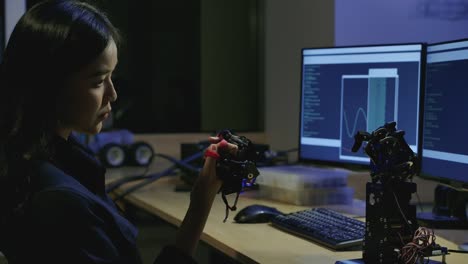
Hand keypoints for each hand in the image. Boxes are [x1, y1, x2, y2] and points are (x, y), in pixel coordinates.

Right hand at [175, 136, 237, 255]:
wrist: (199, 201)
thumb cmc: (205, 189)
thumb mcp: (207, 172)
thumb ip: (211, 158)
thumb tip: (214, 145)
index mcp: (230, 168)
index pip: (233, 151)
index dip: (226, 143)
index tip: (217, 141)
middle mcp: (227, 167)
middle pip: (226, 149)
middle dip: (219, 144)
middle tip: (210, 139)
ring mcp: (220, 167)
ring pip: (219, 152)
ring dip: (212, 149)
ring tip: (205, 154)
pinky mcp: (213, 168)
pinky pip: (213, 156)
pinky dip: (209, 154)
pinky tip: (203, 157)